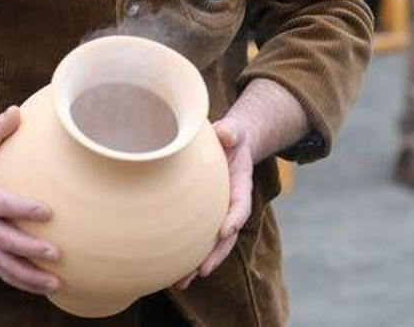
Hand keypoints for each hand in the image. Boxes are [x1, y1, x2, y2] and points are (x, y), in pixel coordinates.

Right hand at [0, 106, 59, 294]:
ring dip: (29, 277)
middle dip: (29, 249)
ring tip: (57, 283)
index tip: (47, 211)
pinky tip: (47, 287)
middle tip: (56, 252)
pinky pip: (3, 272)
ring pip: (4, 265)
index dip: (21, 209)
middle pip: (2, 241)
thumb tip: (16, 112)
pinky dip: (23, 283)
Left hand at [175, 119, 252, 290]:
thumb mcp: (232, 131)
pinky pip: (199, 241)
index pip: (241, 204)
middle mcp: (231, 205)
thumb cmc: (228, 138)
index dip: (235, 217)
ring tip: (183, 282)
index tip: (226, 229)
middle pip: (227, 235)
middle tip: (202, 270)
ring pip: (212, 245)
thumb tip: (225, 133)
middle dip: (215, 254)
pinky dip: (188, 258)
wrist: (228, 146)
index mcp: (240, 185)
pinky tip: (172, 274)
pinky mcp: (205, 219)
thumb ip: (231, 132)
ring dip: (199, 264)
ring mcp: (219, 214)